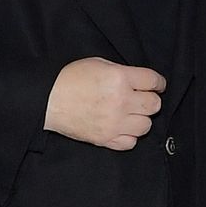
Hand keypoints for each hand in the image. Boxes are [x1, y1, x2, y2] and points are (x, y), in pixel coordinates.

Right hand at [44, 57, 165, 150]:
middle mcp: (121, 101)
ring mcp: (114, 123)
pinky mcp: (106, 139)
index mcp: (120, 78)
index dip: (157, 83)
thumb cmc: (70, 79)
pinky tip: (121, 127)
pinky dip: (129, 136)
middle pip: (154, 105)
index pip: (154, 81)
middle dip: (149, 100)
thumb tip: (138, 82)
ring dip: (140, 119)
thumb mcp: (98, 63)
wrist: (48, 100)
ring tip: (129, 114)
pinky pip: (131, 142)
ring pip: (146, 125)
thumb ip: (122, 72)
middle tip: (140, 99)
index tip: (155, 85)